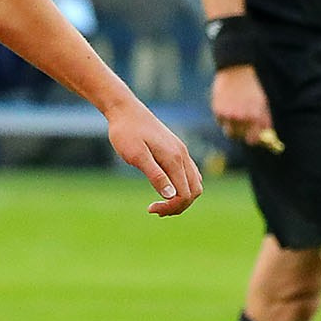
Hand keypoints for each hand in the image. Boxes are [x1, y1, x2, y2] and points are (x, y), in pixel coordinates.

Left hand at [107, 101, 205, 215]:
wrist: (126, 111)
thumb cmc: (126, 133)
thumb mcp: (137, 156)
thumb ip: (155, 175)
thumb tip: (171, 196)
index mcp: (174, 159)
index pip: (185, 194)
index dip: (171, 207)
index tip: (150, 208)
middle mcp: (183, 156)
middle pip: (194, 191)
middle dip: (178, 205)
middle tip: (155, 210)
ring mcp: (182, 152)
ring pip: (194, 183)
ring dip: (181, 197)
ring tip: (160, 203)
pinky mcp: (177, 150)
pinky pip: (190, 174)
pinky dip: (182, 187)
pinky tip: (165, 188)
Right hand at [212, 65, 281, 152]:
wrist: (238, 70)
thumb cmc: (254, 86)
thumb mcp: (264, 102)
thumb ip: (264, 120)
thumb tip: (264, 135)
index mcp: (255, 116)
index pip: (252, 139)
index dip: (253, 138)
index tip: (254, 136)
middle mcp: (241, 117)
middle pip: (238, 136)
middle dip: (242, 133)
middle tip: (245, 127)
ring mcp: (228, 114)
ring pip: (229, 131)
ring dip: (233, 127)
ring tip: (237, 115)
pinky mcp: (217, 109)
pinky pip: (220, 121)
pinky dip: (224, 118)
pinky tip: (229, 107)